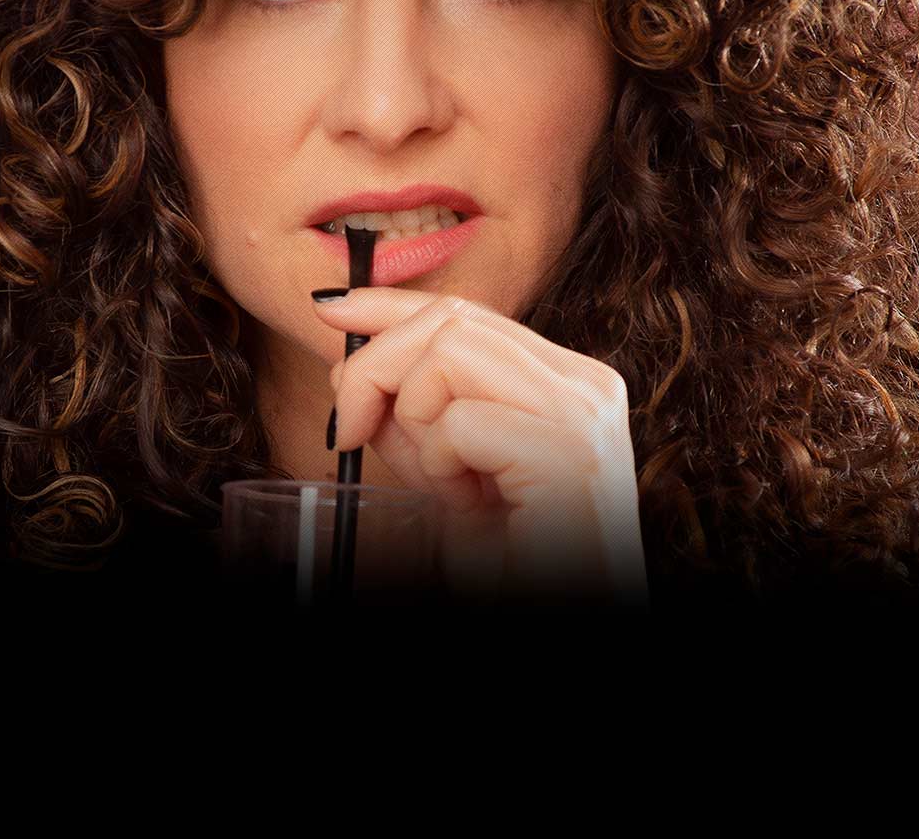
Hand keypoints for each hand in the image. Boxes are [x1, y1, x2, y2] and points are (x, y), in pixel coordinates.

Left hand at [312, 287, 647, 608]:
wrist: (560, 611)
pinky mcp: (569, 453)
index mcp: (568, 383)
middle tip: (353, 428)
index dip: (392, 307)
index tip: (332, 313)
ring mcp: (583, 414)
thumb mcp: (447, 470)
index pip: (471, 315)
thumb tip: (350, 367)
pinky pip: (459, 423)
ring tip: (447, 482)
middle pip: (452, 321)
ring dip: (416, 419)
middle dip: (377, 366)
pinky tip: (470, 506)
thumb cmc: (512, 560)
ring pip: (449, 353)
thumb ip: (411, 414)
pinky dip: (440, 467)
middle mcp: (586, 386)